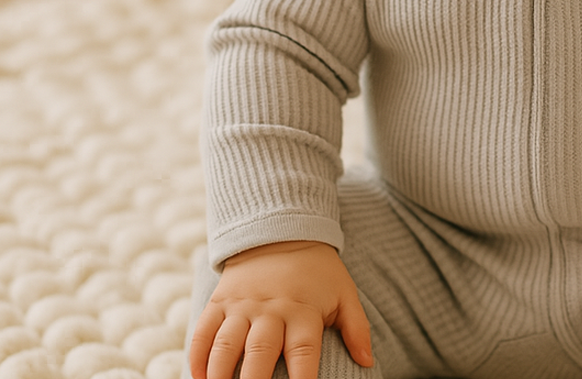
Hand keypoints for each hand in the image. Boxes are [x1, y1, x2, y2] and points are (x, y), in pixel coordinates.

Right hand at [189, 240, 372, 378]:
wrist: (282, 232)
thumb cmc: (318, 273)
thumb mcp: (344, 293)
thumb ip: (357, 328)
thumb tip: (369, 362)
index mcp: (303, 310)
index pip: (303, 350)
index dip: (302, 378)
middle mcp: (271, 309)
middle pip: (260, 352)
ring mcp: (242, 305)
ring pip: (226, 345)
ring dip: (220, 375)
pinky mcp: (220, 300)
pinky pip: (203, 331)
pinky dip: (197, 357)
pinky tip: (199, 378)